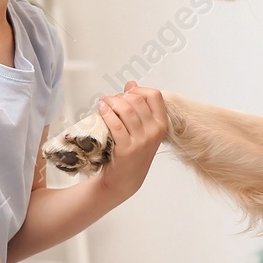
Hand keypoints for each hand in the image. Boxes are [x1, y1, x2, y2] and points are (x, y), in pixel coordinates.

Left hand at [94, 81, 167, 199]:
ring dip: (111, 101)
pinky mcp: (126, 148)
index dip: (139, 89)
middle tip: (111, 99)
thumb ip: (140, 107)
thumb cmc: (134, 152)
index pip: (155, 95)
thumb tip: (131, 84)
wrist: (126, 179)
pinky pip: (115, 124)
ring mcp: (141, 140)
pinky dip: (106, 112)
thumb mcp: (144, 129)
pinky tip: (100, 109)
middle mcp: (154, 131)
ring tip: (103, 102)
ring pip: (125, 109)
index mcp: (161, 124)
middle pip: (137, 100)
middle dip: (120, 95)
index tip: (128, 91)